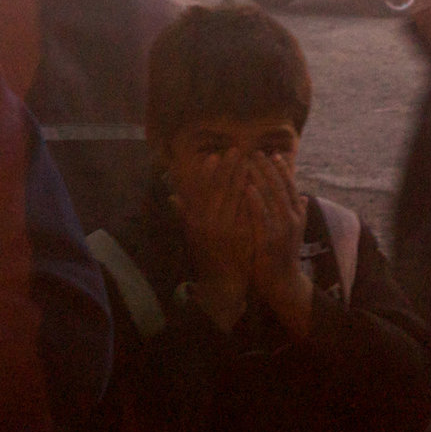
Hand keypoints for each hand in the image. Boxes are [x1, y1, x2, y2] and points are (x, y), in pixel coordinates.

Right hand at [172, 150, 255, 328]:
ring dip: (242, 177)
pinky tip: (258, 182)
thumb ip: (184, 214)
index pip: (200, 191)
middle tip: (236, 150)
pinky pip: (246, 210)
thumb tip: (172, 195)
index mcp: (195, 220)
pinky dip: (251, 195)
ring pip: (234, 197)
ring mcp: (225, 229)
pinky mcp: (240, 235)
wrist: (222, 281)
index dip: (207, 172)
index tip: (214, 156)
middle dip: (228, 168)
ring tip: (249, 160)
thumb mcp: (192, 234)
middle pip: (219, 189)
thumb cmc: (206, 255)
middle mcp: (207, 222)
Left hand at [242, 153, 313, 337]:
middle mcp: (293, 219)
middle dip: (268, 168)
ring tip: (248, 162)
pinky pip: (262, 215)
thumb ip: (299, 213)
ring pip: (272, 196)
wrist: (282, 282)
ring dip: (260, 177)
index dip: (282, 169)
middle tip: (256, 152)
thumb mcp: (294, 232)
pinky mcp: (270, 239)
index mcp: (298, 215)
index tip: (273, 154)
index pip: (291, 186)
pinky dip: (255, 199)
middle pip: (281, 187)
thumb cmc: (283, 255)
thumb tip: (305, 196)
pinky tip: (247, 187)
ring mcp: (283, 229)